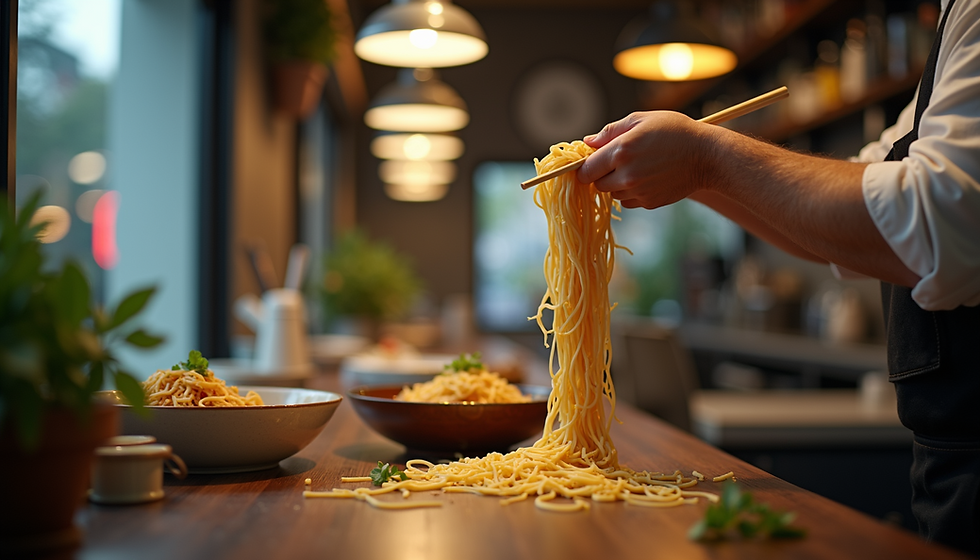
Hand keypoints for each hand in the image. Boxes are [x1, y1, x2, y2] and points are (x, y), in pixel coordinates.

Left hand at [577, 111, 714, 208]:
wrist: (707, 155)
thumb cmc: (675, 131)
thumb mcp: (641, 119)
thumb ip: (610, 131)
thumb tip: (587, 143)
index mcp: (620, 151)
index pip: (585, 170)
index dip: (585, 167)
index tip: (592, 162)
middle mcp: (626, 175)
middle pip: (596, 184)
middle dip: (603, 174)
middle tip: (620, 161)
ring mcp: (638, 191)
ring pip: (612, 193)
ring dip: (618, 183)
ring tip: (639, 167)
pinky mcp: (648, 202)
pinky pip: (628, 201)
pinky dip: (632, 192)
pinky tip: (648, 177)